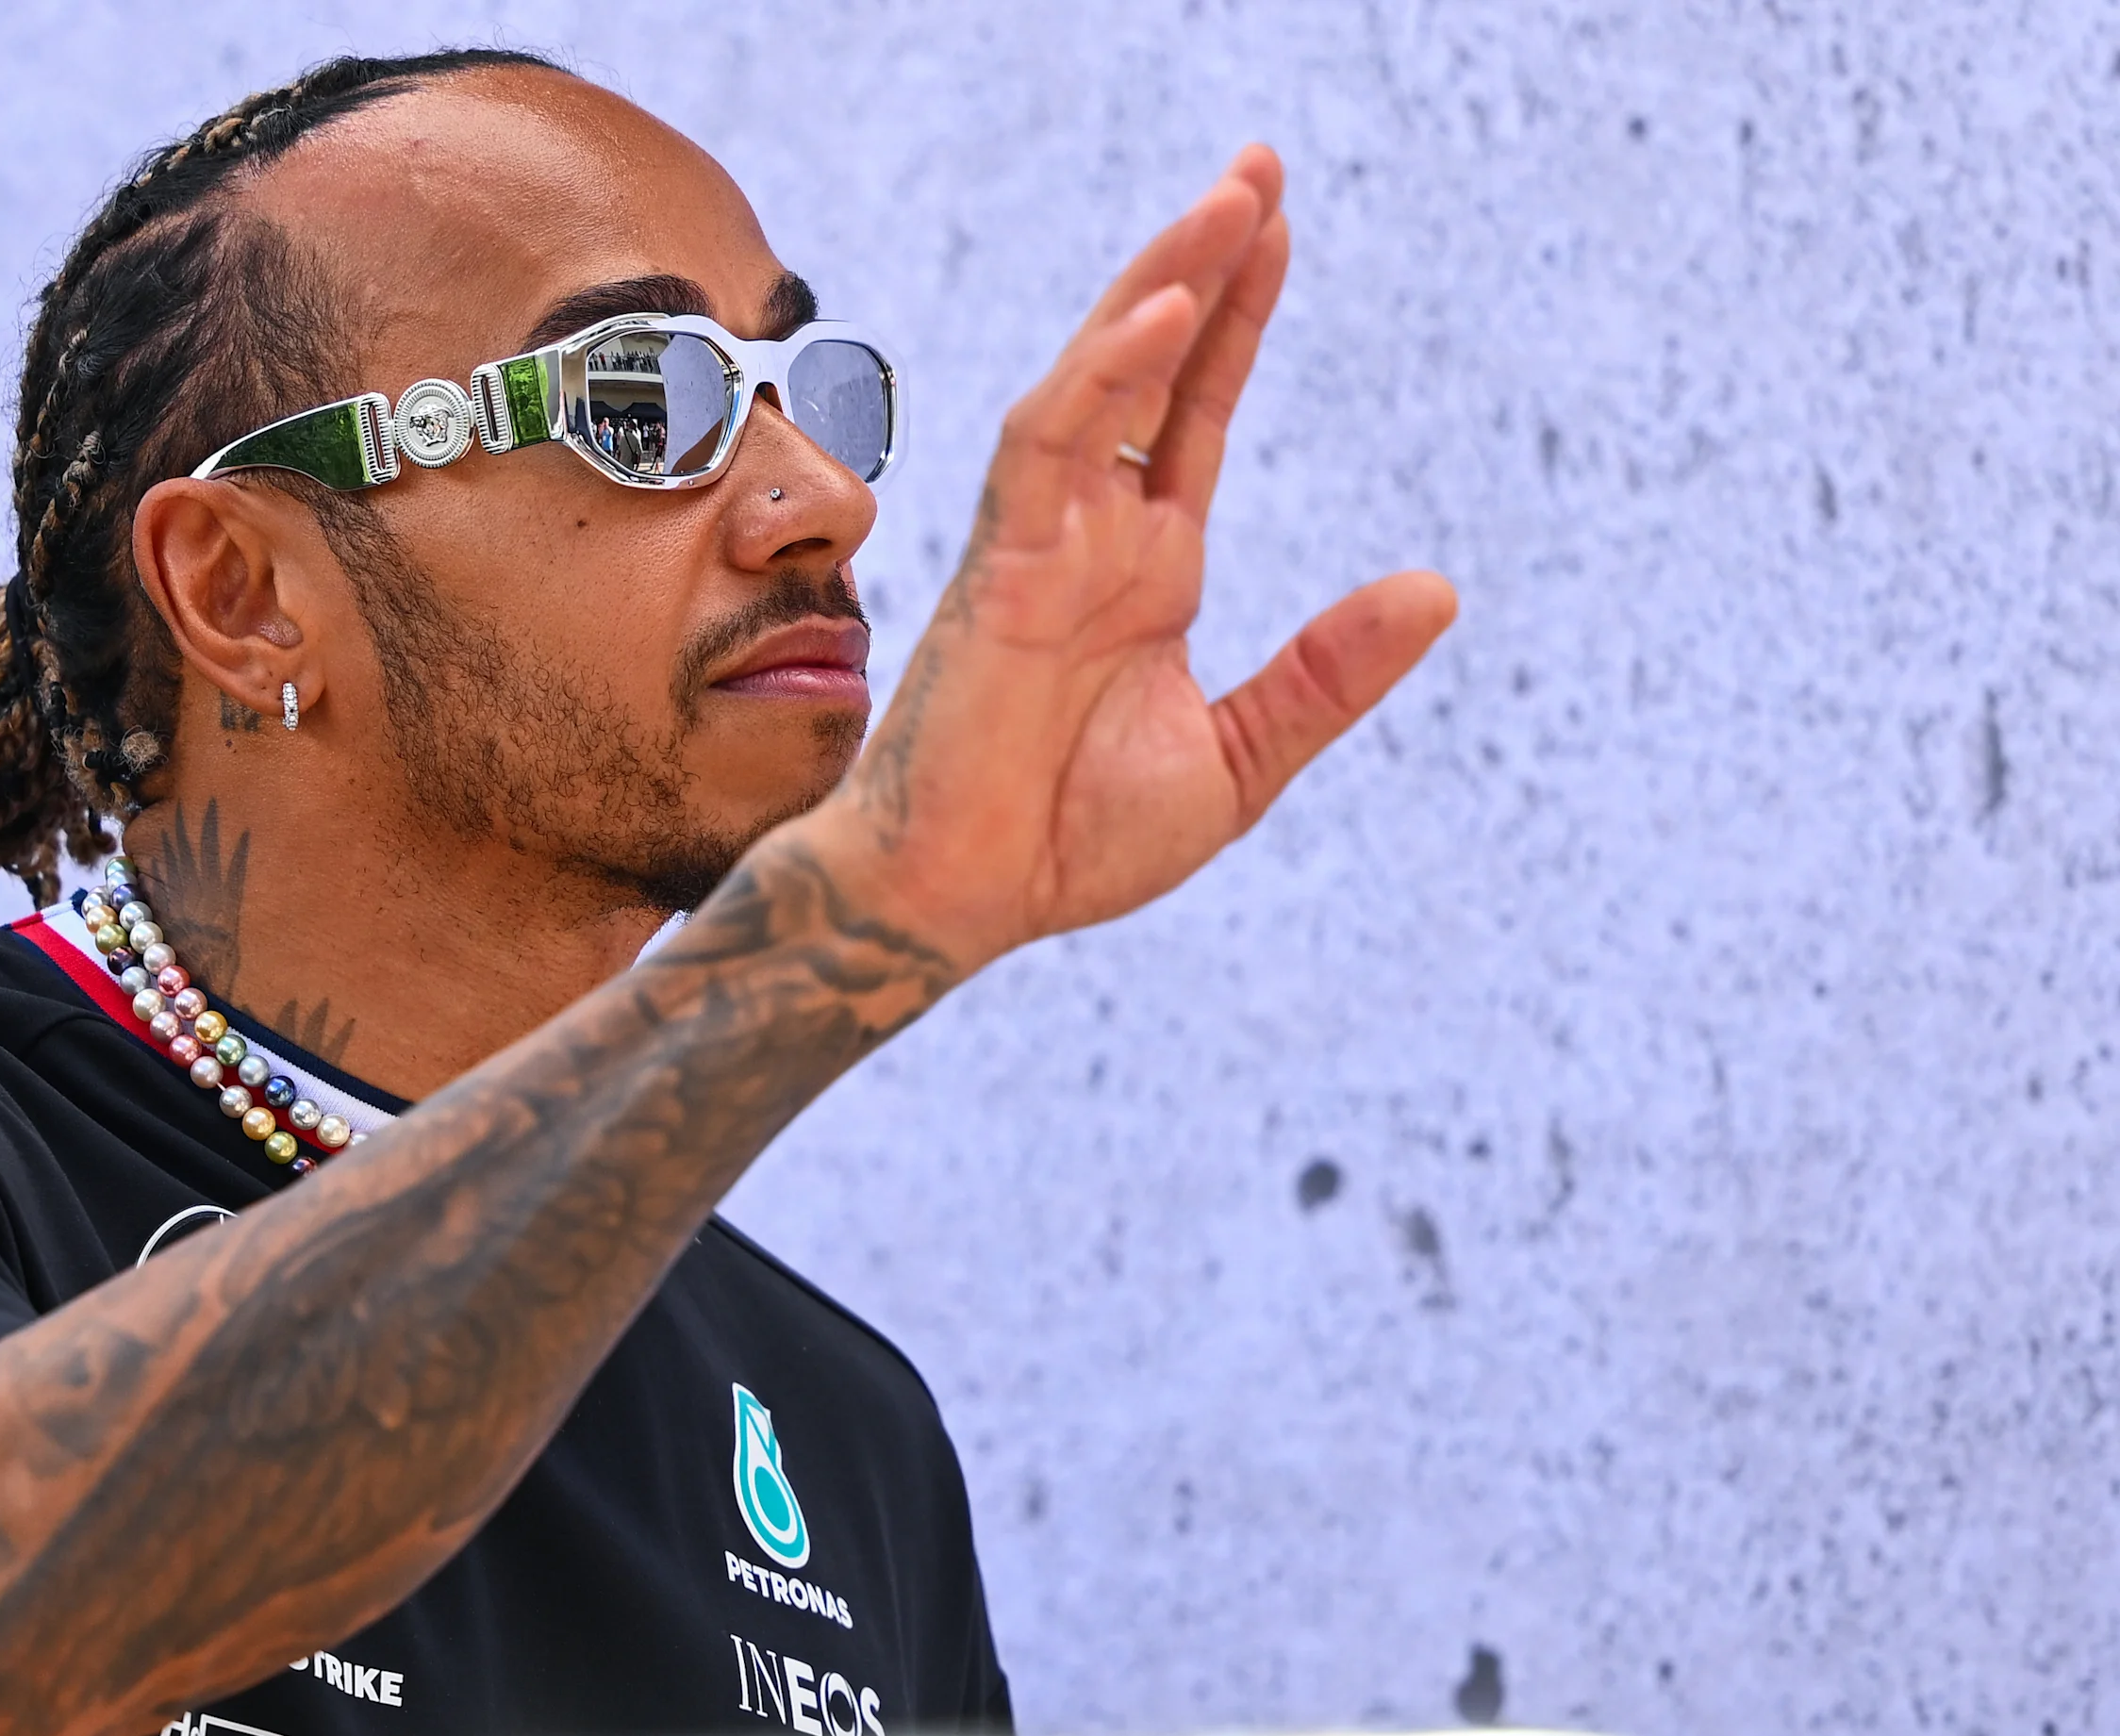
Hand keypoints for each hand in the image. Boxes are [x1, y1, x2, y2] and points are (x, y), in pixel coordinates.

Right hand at [822, 145, 1456, 967]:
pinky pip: (1049, 445)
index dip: (1237, 318)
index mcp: (1146, 569)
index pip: (1194, 410)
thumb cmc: (1070, 841)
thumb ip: (1326, 674)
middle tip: (1261, 163)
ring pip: (1097, 376)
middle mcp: (1092, 535)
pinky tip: (1165, 310)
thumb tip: (1437, 588)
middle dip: (1203, 259)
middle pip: (1150, 363)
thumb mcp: (1239, 757)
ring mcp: (1044, 543)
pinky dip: (1104, 374)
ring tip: (1235, 198)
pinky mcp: (1002, 569)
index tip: (1278, 225)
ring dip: (1163, 284)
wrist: (968, 903)